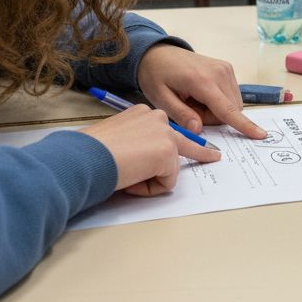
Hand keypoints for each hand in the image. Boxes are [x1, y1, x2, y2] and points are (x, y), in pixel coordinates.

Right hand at [79, 105, 219, 195]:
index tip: (195, 147)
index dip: (168, 147)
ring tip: (127, 177)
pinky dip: (149, 188)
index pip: (165, 131)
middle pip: (185, 140)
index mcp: (142, 113)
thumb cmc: (90, 151)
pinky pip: (166, 183)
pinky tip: (131, 180)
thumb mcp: (117, 140)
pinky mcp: (168, 153)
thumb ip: (135, 145)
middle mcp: (157, 118)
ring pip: (171, 166)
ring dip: (152, 178)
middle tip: (216, 156)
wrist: (86, 156)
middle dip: (202, 152)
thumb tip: (144, 162)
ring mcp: (166, 135)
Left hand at [136, 45, 266, 138]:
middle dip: (212, 118)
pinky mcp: (227, 69)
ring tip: (193, 100)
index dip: (244, 125)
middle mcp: (219, 73)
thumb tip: (198, 129)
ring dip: (216, 110)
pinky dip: (219, 101)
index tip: (261, 135)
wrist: (158, 52)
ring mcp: (225, 69)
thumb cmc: (156, 75)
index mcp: (202, 81)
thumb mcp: (160, 98)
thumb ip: (180, 114)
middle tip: (188, 108)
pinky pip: (231, 96)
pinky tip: (201, 94)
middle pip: (230, 111)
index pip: (227, 109)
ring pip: (233, 105)